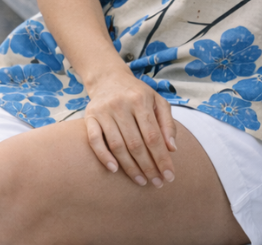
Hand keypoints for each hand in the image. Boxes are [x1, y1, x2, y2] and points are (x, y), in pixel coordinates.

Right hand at [83, 69, 176, 187]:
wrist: (108, 78)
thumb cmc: (137, 94)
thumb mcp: (157, 101)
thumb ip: (167, 123)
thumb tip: (172, 149)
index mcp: (140, 100)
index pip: (153, 135)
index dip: (161, 158)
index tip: (169, 176)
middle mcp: (121, 104)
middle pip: (136, 144)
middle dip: (148, 167)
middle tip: (157, 183)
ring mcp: (104, 111)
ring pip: (117, 145)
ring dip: (130, 167)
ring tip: (141, 181)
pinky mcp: (89, 116)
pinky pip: (94, 140)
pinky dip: (103, 156)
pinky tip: (114, 170)